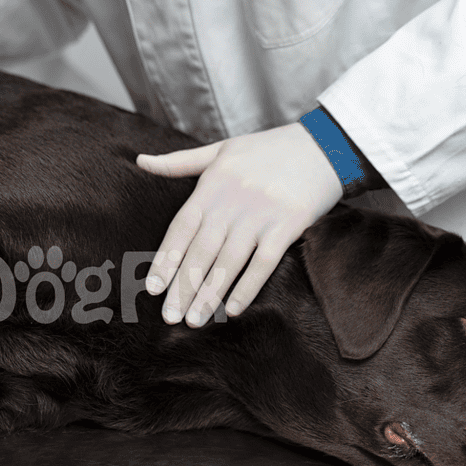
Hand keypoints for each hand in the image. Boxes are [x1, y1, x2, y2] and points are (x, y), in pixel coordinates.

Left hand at [138, 122, 342, 326]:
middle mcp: (232, 200)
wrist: (324, 145)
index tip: (152, 288)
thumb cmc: (267, 150)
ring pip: (229, 262)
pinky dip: (247, 287)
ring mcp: (261, 214)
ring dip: (210, 294)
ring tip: (195, 320)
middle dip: (183, 287)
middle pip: (201, 251)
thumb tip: (140, 161)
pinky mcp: (289, 225)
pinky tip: (232, 310)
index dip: (166, 259)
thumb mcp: (220, 150)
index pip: (181, 228)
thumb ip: (179, 162)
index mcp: (212, 185)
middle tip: (169, 317)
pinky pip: (263, 263)